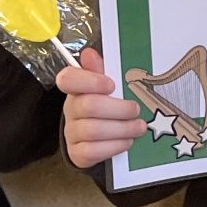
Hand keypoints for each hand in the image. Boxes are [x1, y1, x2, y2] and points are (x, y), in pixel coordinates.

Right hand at [56, 47, 144, 167]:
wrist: (97, 140)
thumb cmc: (106, 107)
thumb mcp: (105, 87)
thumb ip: (100, 71)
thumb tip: (89, 54)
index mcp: (76, 89)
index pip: (68, 79)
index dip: (89, 80)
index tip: (111, 84)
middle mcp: (70, 110)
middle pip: (88, 106)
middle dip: (118, 109)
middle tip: (136, 110)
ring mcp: (71, 133)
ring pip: (92, 130)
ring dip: (121, 129)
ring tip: (139, 127)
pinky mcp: (77, 153)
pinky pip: (92, 151)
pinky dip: (114, 146)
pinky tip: (127, 141)